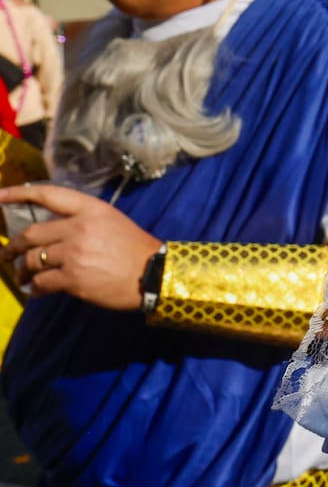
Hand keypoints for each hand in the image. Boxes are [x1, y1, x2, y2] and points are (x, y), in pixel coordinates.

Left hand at [0, 183, 160, 310]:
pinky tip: (36, 292)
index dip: (19, 194)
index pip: (48, 195)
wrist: (153, 273)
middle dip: (12, 247)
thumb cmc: (134, 248)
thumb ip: (81, 221)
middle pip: (31, 235)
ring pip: (32, 260)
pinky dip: (34, 288)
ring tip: (22, 278)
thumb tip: (50, 234)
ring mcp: (74, 253)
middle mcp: (79, 228)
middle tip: (6, 255)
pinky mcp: (73, 278)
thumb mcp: (111, 222)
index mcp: (90, 209)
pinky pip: (41, 282)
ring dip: (21, 271)